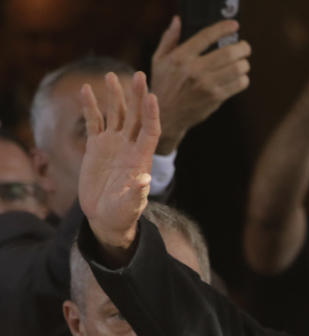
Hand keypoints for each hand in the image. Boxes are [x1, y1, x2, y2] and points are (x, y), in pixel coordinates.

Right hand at [78, 71, 160, 251]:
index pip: (150, 130)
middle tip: (139, 75)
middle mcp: (129, 147)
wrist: (106, 217)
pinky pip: (94, 122)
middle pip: (135, 116)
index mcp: (141, 158)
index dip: (151, 114)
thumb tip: (144, 180)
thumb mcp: (130, 205)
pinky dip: (90, 107)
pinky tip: (86, 90)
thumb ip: (136, 193)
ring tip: (110, 75)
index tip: (151, 95)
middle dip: (137, 96)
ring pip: (116, 115)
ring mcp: (113, 145)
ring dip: (115, 96)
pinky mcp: (96, 147)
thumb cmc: (122, 214)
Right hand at [150, 17, 251, 153]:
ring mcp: (206, 85)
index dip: (223, 29)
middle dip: (242, 48)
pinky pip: (238, 84)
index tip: (234, 26)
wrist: (166, 115)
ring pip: (237, 69)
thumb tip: (178, 21)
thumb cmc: (164, 84)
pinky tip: (240, 78)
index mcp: (180, 57)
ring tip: (243, 63)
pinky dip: (243, 79)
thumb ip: (169, 39)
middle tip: (245, 47)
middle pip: (228, 53)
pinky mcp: (215, 98)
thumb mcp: (159, 60)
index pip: (206, 36)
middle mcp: (194, 70)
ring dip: (244, 64)